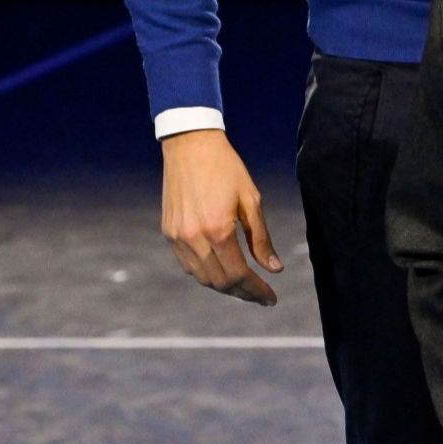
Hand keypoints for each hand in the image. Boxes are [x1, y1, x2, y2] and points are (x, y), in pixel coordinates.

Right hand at [159, 129, 280, 304]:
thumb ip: (261, 239)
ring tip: (245, 286)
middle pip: (220, 282)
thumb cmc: (226, 169)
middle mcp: (193, 238)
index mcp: (217, 230)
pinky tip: (222, 270)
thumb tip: (274, 269)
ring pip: (202, 278)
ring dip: (224, 286)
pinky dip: (206, 274)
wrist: (190, 145)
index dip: (257, 290)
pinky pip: (187, 265)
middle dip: (243, 293)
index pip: (239, 275)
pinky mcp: (168, 232)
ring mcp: (177, 237)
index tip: (271, 298)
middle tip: (261, 295)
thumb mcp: (252, 201)